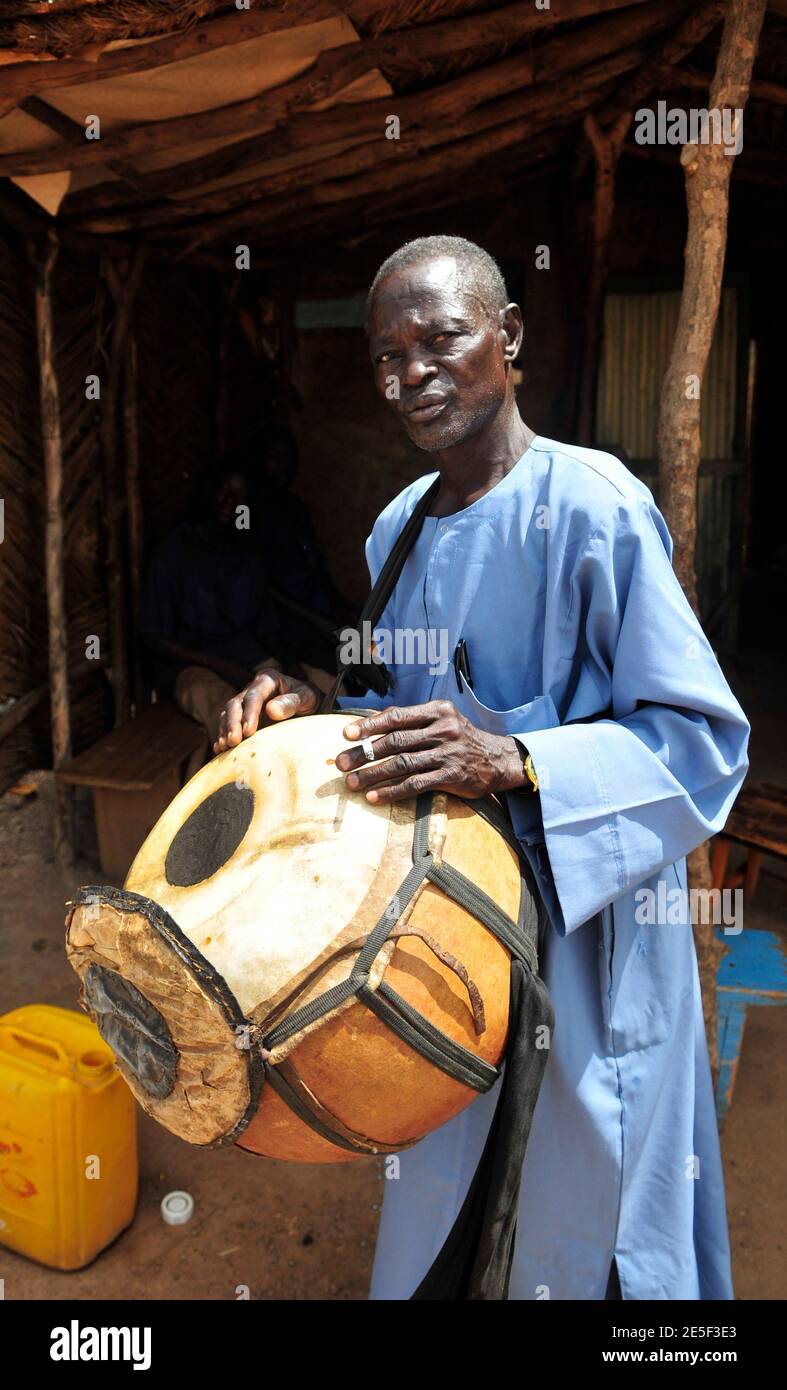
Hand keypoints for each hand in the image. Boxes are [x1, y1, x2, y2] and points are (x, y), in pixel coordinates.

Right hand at [213, 669, 318, 751]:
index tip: (248, 731)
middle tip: (233, 742)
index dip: (249, 713)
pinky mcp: (241, 717)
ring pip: (227, 714)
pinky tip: (220, 749)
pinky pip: (226, 724)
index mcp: (267, 679)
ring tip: (225, 747)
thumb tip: (271, 710)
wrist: (307, 705)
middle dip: (232, 723)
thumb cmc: (308, 699)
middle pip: (235, 704)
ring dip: (225, 731)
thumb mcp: (306, 697)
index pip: (254, 696)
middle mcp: (252, 689)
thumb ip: (291, 702)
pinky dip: (223, 735)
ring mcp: (244, 703)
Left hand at [334, 700, 524, 803]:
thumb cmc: (461, 739)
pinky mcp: (451, 776)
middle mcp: (443, 729)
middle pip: (395, 741)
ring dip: (373, 774)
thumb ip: (413, 719)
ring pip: (402, 763)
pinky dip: (392, 791)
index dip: (370, 725)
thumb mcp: (443, 720)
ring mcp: (448, 753)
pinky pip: (416, 784)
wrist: (498, 760)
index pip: (397, 716)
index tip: (346, 734)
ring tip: (352, 782)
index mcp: (437, 711)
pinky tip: (375, 796)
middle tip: (340, 763)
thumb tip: (375, 720)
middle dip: (364, 753)